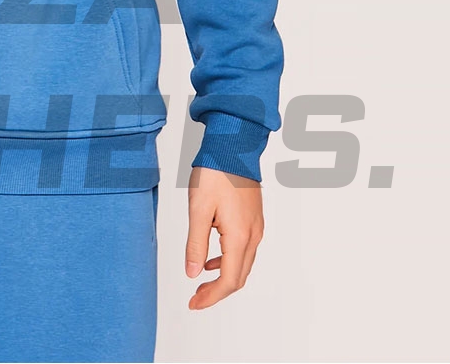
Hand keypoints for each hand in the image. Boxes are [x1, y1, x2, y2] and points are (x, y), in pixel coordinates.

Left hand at [185, 165, 264, 308]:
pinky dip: (228, 260)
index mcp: (239, 236)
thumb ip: (196, 244)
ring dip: (223, 277)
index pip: (229, 280)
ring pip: (243, 264)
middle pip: (239, 276)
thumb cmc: (215, 171)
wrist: (233, 146)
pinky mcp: (253, 218)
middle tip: (196, 298)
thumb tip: (193, 273)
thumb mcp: (198, 209)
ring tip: (201, 281)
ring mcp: (256, 227)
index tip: (194, 303)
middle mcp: (253, 235)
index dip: (212, 297)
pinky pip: (244, 249)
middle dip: (217, 292)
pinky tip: (212, 259)